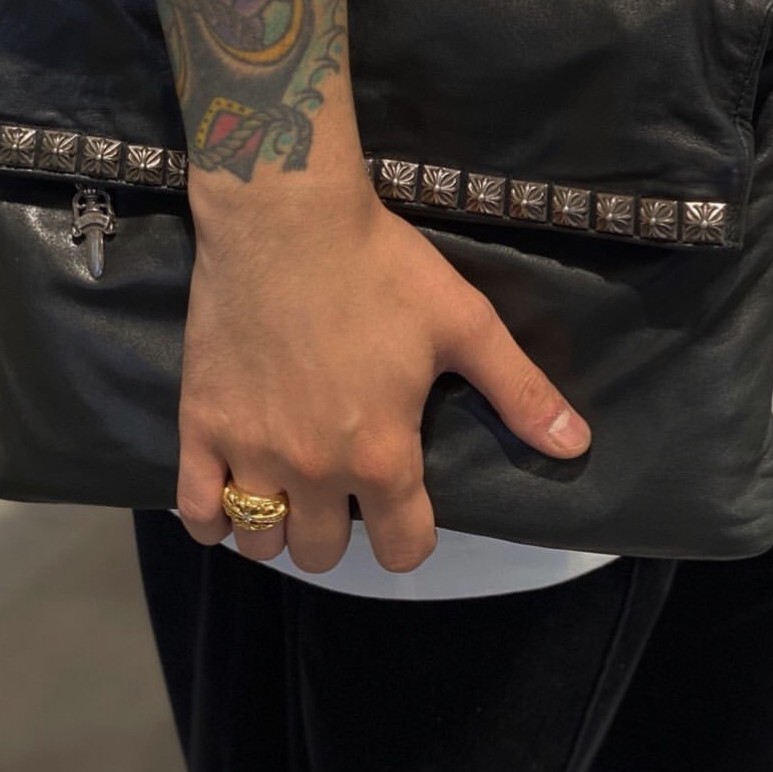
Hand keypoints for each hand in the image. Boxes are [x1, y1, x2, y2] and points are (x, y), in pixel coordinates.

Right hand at [175, 178, 591, 573]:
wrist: (285, 217)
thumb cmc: (378, 265)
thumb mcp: (464, 323)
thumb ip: (519, 392)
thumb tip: (577, 446)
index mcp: (381, 454)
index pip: (402, 549)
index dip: (411, 537)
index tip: (406, 509)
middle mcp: (314, 470)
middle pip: (324, 554)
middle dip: (343, 532)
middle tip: (345, 487)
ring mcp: (250, 451)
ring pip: (262, 543)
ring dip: (281, 528)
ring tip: (290, 489)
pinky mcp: (200, 426)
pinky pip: (195, 511)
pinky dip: (212, 520)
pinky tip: (229, 497)